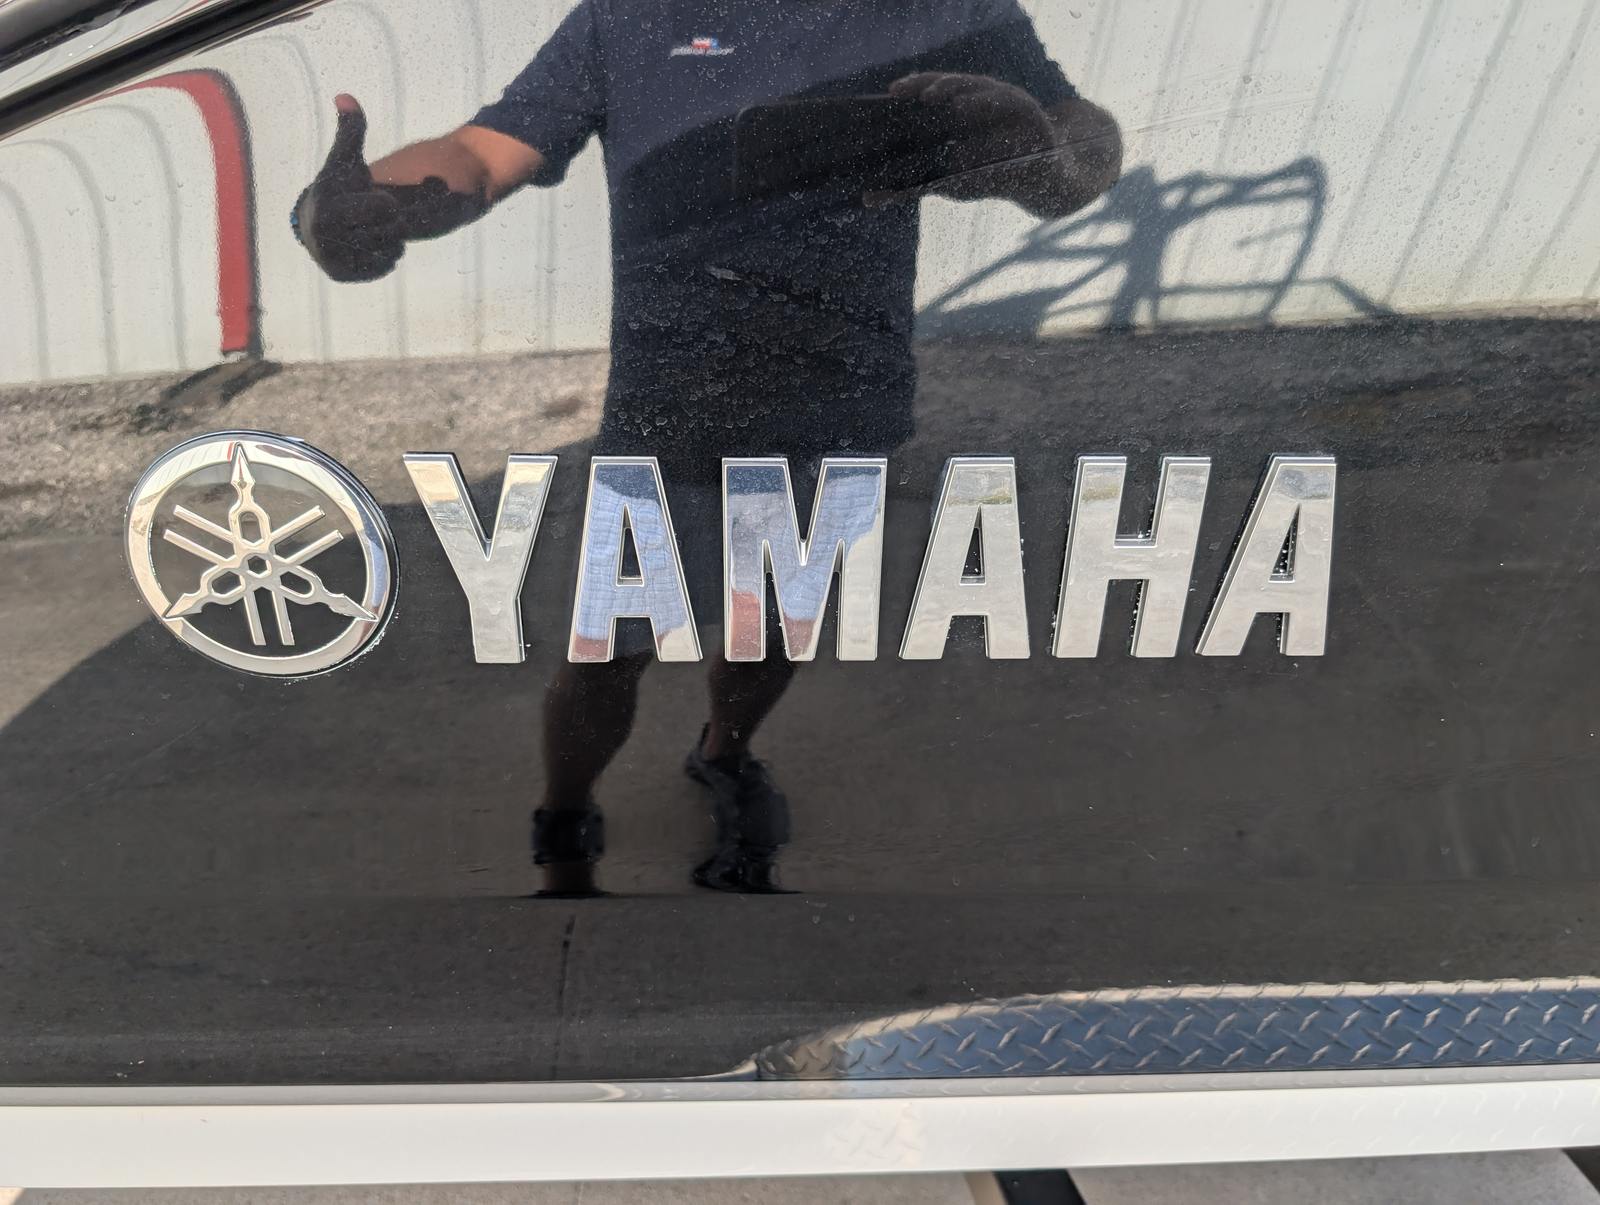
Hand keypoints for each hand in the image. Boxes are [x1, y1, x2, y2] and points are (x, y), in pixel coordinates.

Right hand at [293, 95, 403, 281]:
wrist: (316, 224)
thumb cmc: (338, 187)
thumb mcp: (345, 160)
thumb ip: (351, 131)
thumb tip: (346, 96)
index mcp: (329, 208)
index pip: (386, 209)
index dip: (387, 203)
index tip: (378, 198)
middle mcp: (325, 238)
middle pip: (391, 232)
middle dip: (390, 222)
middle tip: (373, 214)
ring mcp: (332, 260)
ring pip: (390, 250)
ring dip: (390, 238)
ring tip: (370, 227)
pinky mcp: (341, 276)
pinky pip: (384, 267)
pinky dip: (385, 256)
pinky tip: (370, 242)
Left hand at [887, 72, 1057, 201]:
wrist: (1043, 182)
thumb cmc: (992, 176)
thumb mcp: (950, 183)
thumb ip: (913, 187)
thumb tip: (869, 199)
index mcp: (961, 111)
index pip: (933, 92)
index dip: (913, 88)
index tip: (891, 92)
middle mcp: (981, 100)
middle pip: (951, 84)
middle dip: (927, 85)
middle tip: (904, 92)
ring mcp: (1005, 102)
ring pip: (977, 87)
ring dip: (953, 88)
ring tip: (931, 96)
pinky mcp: (1028, 111)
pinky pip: (1006, 102)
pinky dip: (986, 103)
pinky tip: (967, 108)